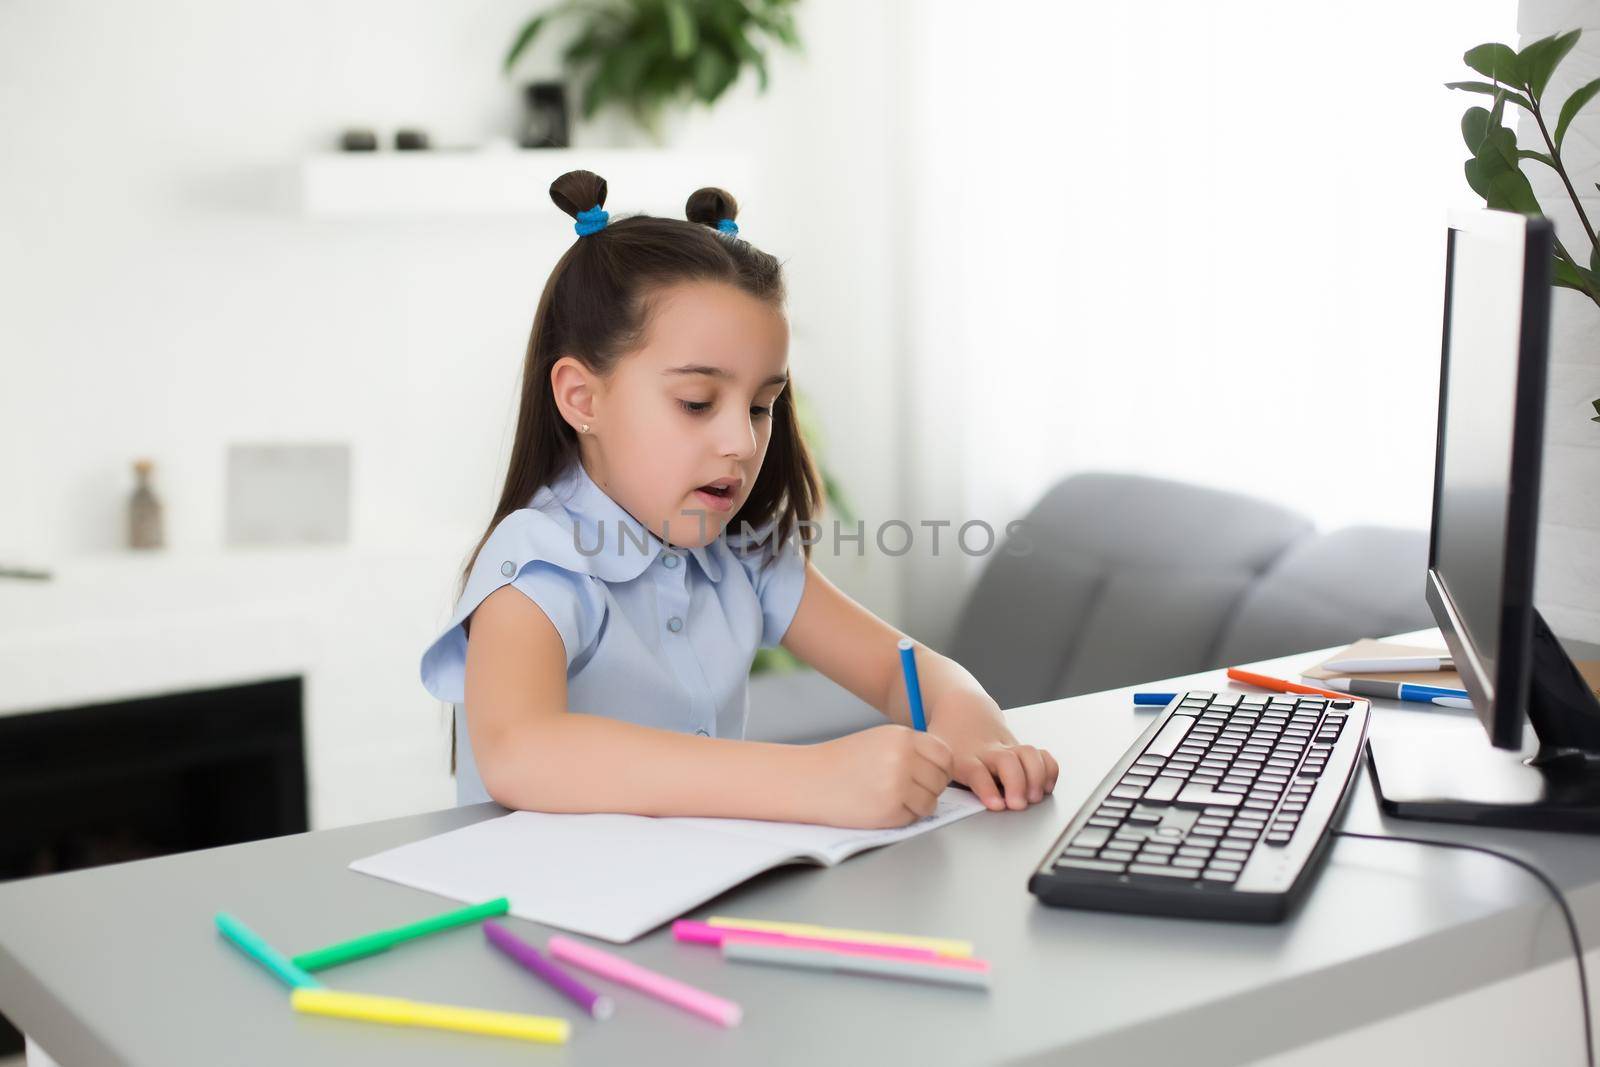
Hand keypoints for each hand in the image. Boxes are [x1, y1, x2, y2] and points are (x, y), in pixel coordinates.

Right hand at [803, 725, 954, 828]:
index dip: (942, 768)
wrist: (808, 781)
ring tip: (892, 798)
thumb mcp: (878, 741)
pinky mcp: (889, 811)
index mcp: (901, 737)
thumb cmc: (842, 762)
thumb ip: (909, 749)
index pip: (944, 755)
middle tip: (910, 790)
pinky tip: (881, 807)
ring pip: (930, 801)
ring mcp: (897, 785)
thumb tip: (942, 768)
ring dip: (918, 804)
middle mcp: (902, 758)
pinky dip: (903, 817)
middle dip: (931, 788)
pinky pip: (913, 817)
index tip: (932, 775)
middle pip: (940, 779)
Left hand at [931, 705, 1058, 811]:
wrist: (962, 709)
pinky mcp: (1019, 747)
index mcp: (963, 757)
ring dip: (1036, 777)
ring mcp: (1006, 747)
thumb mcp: (933, 757)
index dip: (987, 788)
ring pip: (1028, 754)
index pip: (976, 771)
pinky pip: (1041, 754)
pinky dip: (1048, 769)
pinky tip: (1046, 786)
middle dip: (1017, 783)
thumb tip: (931, 802)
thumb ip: (935, 778)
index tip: (997, 805)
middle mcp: (987, 751)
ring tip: (1035, 797)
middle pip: (1006, 761)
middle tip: (1019, 804)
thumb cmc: (947, 739)